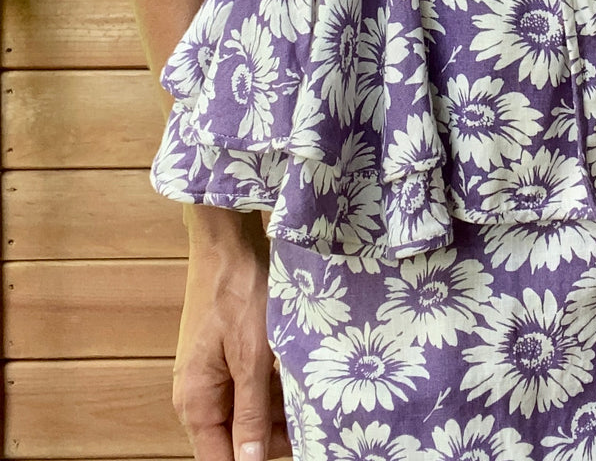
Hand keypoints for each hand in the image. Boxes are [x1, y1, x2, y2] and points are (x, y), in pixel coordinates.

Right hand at [171, 209, 291, 460]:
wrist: (229, 241)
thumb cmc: (238, 292)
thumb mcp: (251, 356)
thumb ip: (251, 413)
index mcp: (196, 403)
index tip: (295, 451)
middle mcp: (200, 395)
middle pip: (236, 440)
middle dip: (273, 438)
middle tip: (313, 427)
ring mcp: (214, 375)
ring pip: (248, 415)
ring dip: (278, 413)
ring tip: (314, 402)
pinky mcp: (229, 356)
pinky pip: (252, 389)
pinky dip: (275, 389)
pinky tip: (301, 379)